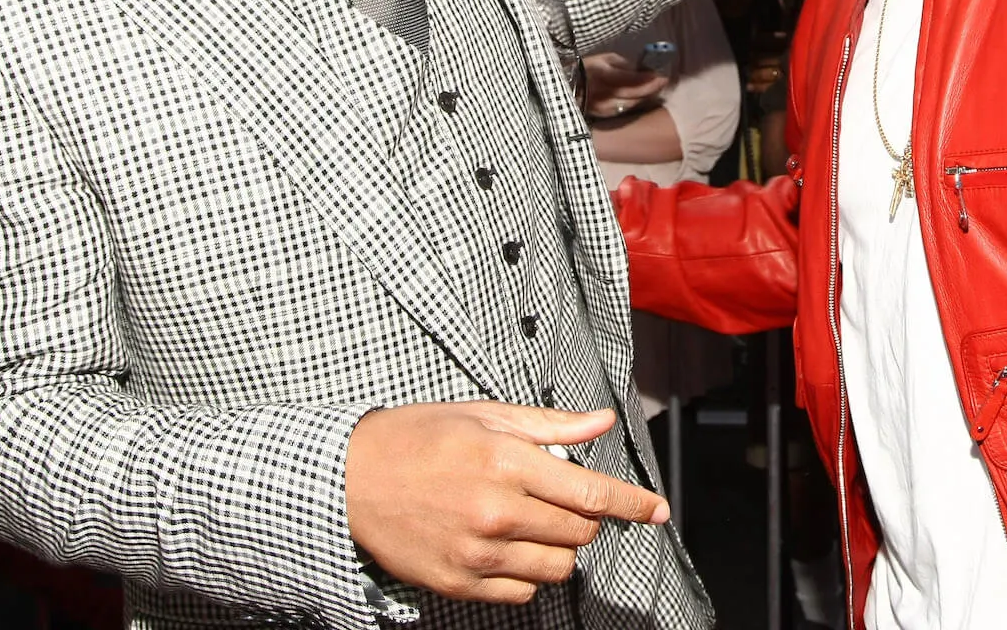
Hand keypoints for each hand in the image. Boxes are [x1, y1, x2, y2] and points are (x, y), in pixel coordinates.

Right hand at [346, 402, 668, 603]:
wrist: (349, 480)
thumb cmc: (417, 438)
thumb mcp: (484, 416)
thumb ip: (549, 426)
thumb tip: (601, 422)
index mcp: (504, 463)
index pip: (589, 492)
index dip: (632, 504)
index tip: (657, 510)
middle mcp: (496, 512)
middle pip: (579, 531)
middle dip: (585, 514)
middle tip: (558, 494)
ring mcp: (477, 553)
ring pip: (558, 565)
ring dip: (561, 544)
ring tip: (533, 518)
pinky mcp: (459, 583)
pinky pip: (523, 591)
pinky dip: (530, 570)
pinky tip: (510, 543)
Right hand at [581, 51, 666, 119]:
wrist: (565, 87)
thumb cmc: (585, 68)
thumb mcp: (603, 59)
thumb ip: (622, 65)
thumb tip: (640, 69)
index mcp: (602, 75)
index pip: (630, 79)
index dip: (647, 78)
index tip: (661, 74)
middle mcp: (603, 93)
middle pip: (633, 94)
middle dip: (651, 88)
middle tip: (664, 81)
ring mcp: (602, 107)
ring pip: (631, 104)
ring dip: (645, 97)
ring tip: (656, 89)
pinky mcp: (602, 115)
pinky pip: (624, 110)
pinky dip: (635, 104)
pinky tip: (643, 98)